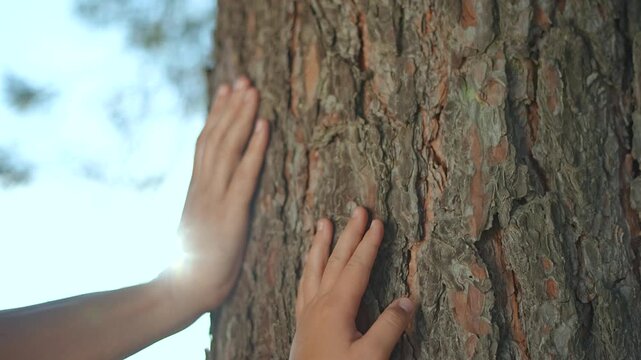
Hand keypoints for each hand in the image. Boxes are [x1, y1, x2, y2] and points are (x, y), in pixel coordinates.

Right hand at [165, 76, 268, 313]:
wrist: (184, 288)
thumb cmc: (195, 263)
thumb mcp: (199, 224)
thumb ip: (207, 202)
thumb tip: (213, 189)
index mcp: (197, 188)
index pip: (206, 142)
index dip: (217, 114)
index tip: (226, 89)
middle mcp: (204, 186)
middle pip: (216, 137)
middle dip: (231, 107)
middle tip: (243, 80)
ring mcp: (215, 197)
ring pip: (228, 147)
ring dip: (242, 117)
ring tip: (253, 91)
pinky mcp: (230, 212)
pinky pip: (244, 174)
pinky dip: (254, 148)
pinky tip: (264, 127)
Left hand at [290, 207, 414, 359]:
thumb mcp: (371, 357)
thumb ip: (389, 327)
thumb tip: (407, 299)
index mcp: (336, 307)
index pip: (356, 267)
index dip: (368, 244)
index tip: (377, 222)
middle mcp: (318, 304)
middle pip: (336, 260)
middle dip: (348, 234)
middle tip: (357, 209)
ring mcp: (307, 313)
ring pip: (314, 269)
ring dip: (320, 245)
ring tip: (322, 224)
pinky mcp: (302, 324)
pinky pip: (303, 286)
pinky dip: (308, 269)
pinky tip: (309, 267)